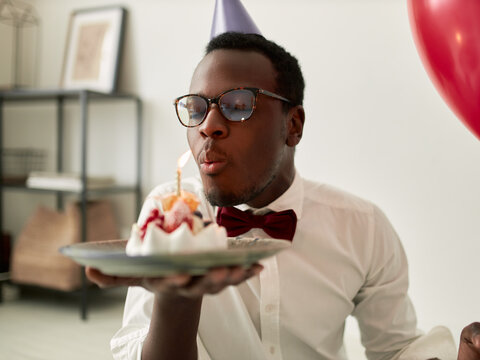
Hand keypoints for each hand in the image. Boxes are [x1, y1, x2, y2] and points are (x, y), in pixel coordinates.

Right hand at [85, 263, 262, 298]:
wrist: (178, 287)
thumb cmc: (155, 276)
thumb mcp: (134, 277)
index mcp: (167, 284)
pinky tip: (260, 265)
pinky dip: (248, 272)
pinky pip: (236, 278)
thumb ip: (113, 276)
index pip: (170, 284)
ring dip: (233, 276)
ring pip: (221, 283)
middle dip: (211, 279)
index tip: (180, 276)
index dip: (175, 282)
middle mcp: (188, 286)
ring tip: (245, 267)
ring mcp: (206, 284)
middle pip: (200, 285)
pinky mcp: (221, 279)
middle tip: (221, 270)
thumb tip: (87, 270)